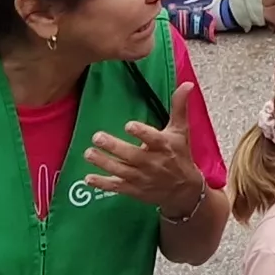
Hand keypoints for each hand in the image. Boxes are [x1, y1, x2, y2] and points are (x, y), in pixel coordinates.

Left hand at [86, 82, 213, 218]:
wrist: (184, 190)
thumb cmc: (179, 155)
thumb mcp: (181, 131)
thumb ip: (179, 106)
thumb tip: (186, 83)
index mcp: (165, 146)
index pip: (153, 139)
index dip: (142, 133)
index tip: (128, 125)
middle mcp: (153, 163)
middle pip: (132, 155)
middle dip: (114, 147)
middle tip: (97, 137)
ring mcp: (142, 178)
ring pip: (121, 171)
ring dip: (104, 163)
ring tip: (88, 153)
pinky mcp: (134, 189)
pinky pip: (117, 187)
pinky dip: (103, 184)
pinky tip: (88, 178)